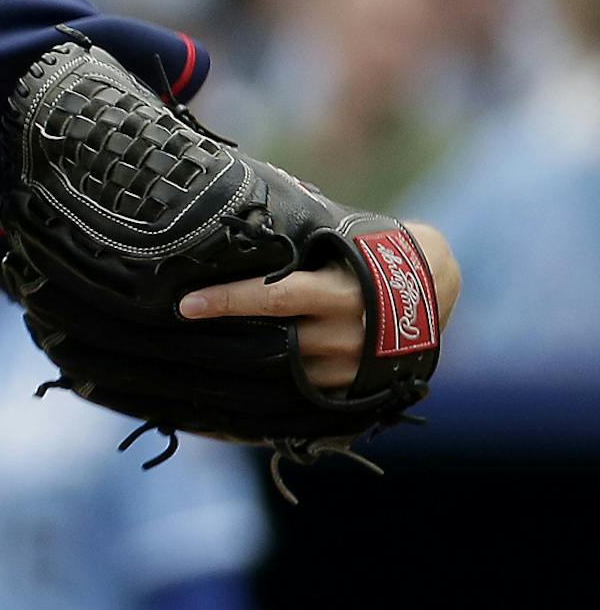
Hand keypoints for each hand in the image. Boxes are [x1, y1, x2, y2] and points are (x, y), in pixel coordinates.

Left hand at [178, 219, 459, 391]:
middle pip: (271, 339)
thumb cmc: (370, 248)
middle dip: (225, 336)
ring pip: (282, 369)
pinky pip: (300, 389)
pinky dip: (270, 379)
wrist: (434, 284)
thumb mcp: (337, 237)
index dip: (228, 300)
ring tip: (198, 349)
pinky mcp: (353, 389)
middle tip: (176, 331)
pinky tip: (235, 372)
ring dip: (242, 359)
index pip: (273, 296)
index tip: (185, 304)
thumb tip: (233, 220)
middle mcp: (346, 334)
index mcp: (339, 291)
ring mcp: (351, 366)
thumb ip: (293, 240)